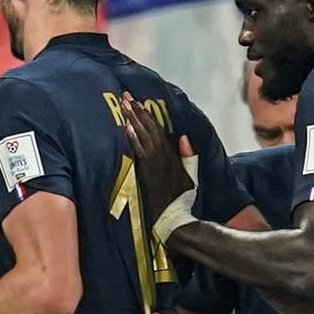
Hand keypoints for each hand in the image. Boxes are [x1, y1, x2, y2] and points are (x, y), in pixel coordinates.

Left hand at [120, 91, 194, 222]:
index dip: (147, 115)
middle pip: (149, 128)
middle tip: (125, 95)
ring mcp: (154, 164)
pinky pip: (139, 151)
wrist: (173, 217)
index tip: (137, 102)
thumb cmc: (182, 199)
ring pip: (143, 136)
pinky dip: (133, 138)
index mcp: (172, 156)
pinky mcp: (146, 172)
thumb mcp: (190, 175)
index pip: (158, 130)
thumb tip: (185, 137)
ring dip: (133, 119)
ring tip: (123, 105)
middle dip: (137, 111)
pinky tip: (125, 127)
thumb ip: (189, 156)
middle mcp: (164, 156)